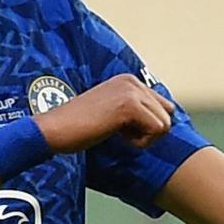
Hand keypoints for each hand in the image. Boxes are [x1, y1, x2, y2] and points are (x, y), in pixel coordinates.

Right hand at [37, 75, 172, 154]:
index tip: (120, 127)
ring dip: (144, 138)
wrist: (55, 130)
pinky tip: (117, 136)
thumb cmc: (79, 128)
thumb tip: (165, 123)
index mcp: (128, 81)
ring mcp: (131, 91)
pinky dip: (140, 142)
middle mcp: (132, 81)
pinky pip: (156, 131)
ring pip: (165, 124)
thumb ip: (135, 112)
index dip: (147, 126)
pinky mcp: (129, 105)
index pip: (164, 107)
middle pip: (168, 115)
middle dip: (149, 132)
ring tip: (117, 133)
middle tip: (120, 132)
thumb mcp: (112, 114)